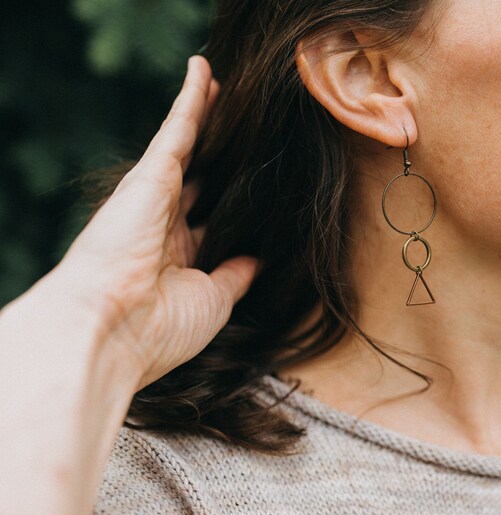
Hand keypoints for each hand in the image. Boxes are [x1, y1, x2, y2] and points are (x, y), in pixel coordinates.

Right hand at [44, 56, 256, 388]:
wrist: (112, 328)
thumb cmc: (162, 328)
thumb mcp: (214, 301)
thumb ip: (236, 274)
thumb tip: (258, 260)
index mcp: (176, 255)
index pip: (209, 215)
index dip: (229, 197)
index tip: (251, 183)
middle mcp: (164, 221)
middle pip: (202, 173)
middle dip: (221, 152)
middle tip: (246, 126)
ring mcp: (155, 195)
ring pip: (190, 143)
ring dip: (209, 114)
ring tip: (229, 88)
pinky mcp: (151, 174)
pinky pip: (177, 127)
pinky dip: (191, 98)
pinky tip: (205, 71)